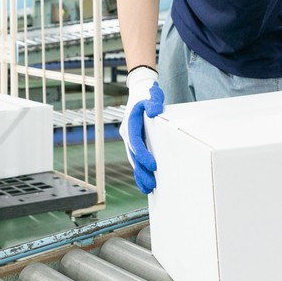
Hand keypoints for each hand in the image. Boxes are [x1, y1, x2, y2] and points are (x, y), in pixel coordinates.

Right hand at [120, 66, 164, 194]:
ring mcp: (129, 140)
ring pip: (133, 160)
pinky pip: (135, 160)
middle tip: (153, 183)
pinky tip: (145, 185)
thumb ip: (154, 100)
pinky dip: (139, 172)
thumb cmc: (148, 94)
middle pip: (133, 155)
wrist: (139, 92)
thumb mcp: (153, 94)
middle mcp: (127, 133)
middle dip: (141, 170)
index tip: (153, 166)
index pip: (135, 142)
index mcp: (130, 123)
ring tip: (149, 189)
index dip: (143, 155)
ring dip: (140, 175)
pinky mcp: (135, 144)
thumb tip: (154, 111)